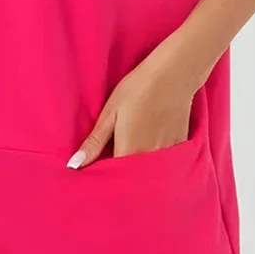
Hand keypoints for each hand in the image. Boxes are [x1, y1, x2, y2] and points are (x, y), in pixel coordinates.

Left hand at [67, 48, 199, 168]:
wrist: (173, 74)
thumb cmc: (137, 89)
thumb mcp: (110, 113)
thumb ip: (94, 142)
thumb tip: (74, 165)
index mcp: (128, 151)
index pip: (112, 178)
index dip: (103, 177)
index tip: (96, 172)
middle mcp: (149, 158)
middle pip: (132, 179)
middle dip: (122, 179)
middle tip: (113, 162)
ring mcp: (167, 154)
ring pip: (149, 173)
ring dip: (139, 172)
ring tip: (134, 150)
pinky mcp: (180, 146)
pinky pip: (165, 164)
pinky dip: (156, 163)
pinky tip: (151, 145)